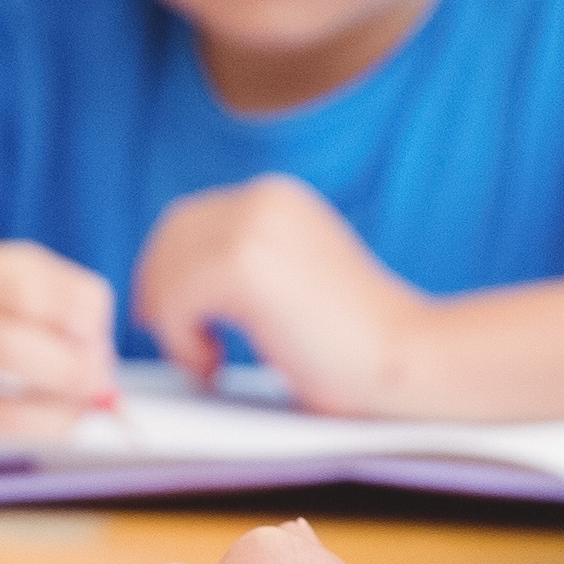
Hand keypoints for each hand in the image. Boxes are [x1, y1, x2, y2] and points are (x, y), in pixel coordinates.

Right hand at [0, 239, 121, 426]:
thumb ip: (48, 289)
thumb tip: (99, 348)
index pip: (23, 290)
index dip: (77, 314)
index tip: (95, 331)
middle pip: (11, 351)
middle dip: (75, 371)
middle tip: (98, 379)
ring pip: (2, 422)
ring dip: (59, 420)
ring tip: (73, 409)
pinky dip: (25, 445)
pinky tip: (34, 427)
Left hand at [130, 176, 428, 412]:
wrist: (406, 355)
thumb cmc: (359, 338)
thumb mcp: (296, 275)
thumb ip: (252, 261)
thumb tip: (180, 277)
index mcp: (278, 197)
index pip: (190, 218)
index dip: (166, 264)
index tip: (160, 308)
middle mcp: (263, 199)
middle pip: (171, 236)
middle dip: (157, 286)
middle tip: (166, 335)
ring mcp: (252, 228)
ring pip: (169, 271)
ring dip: (174, 322)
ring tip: (207, 360)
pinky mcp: (243, 267)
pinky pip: (176, 302)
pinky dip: (182, 341)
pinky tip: (216, 366)